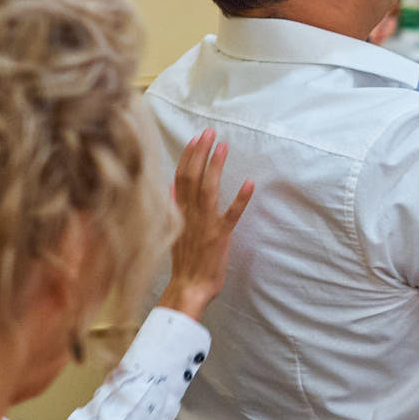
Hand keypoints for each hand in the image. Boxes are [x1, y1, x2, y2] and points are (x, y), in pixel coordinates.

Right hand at [157, 129, 253, 320]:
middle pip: (192, 176)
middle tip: (209, 132)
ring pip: (208, 189)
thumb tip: (169, 187)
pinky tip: (249, 183)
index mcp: (179, 211)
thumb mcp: (173, 230)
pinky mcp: (220, 235)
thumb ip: (173, 208)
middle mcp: (190, 214)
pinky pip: (231, 214)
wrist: (188, 287)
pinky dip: (240, 199)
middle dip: (201, 152)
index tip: (195, 139)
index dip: (189, 157)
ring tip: (223, 146)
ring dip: (216, 166)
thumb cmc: (185, 261)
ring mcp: (205, 224)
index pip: (181, 177)